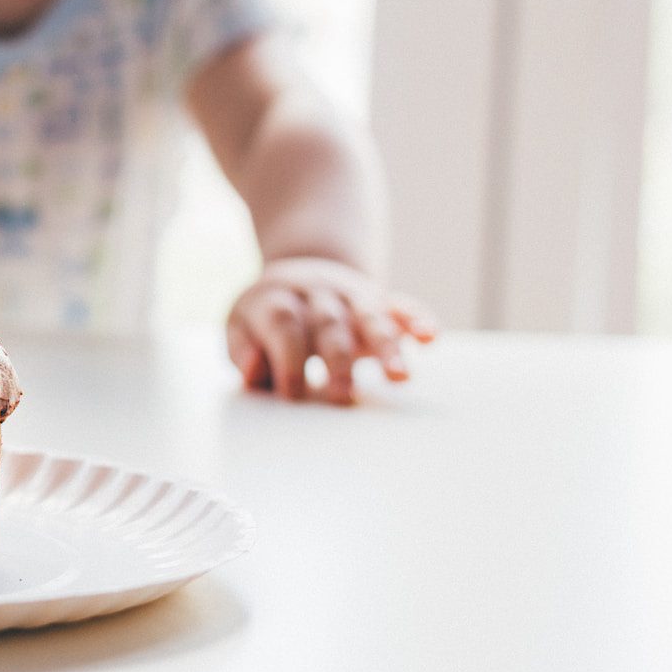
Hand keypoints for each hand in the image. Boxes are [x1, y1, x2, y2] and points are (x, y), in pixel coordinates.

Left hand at [226, 257, 438, 404]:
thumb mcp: (240, 326)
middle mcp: (317, 294)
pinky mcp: (380, 301)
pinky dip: (418, 320)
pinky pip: (402, 306)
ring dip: (386, 346)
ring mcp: (352, 295)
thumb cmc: (266, 317)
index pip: (283, 325)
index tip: (292, 395)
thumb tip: (252, 372)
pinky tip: (431, 338)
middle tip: (341, 398)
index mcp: (276, 298)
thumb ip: (243, 350)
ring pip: (371, 317)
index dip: (287, 358)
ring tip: (400, 378)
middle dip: (337, 361)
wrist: (300, 274)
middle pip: (329, 323)